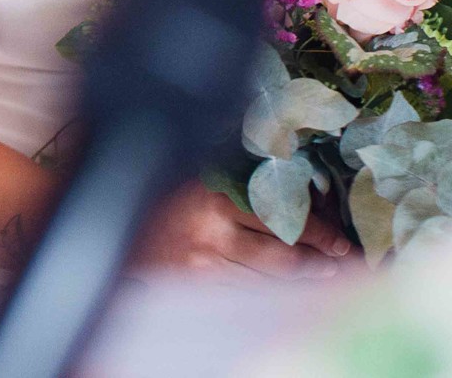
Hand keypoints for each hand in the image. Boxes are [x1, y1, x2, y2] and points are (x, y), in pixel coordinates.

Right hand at [133, 185, 352, 277]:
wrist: (111, 220)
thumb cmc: (157, 185)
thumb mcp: (196, 165)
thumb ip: (235, 166)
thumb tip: (282, 159)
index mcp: (217, 199)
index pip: (282, 220)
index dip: (316, 232)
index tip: (338, 240)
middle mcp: (214, 235)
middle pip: (280, 257)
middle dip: (315, 262)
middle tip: (339, 261)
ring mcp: (204, 265)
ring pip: (264, 280)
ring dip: (296, 280)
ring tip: (321, 275)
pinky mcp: (195, 285)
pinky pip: (241, 291)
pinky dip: (266, 290)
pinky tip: (281, 288)